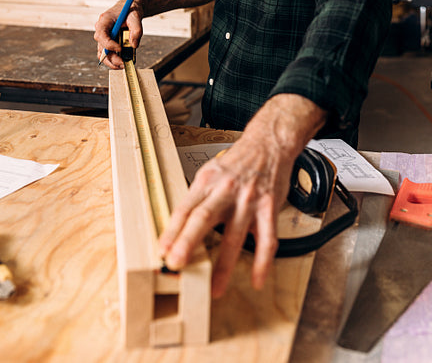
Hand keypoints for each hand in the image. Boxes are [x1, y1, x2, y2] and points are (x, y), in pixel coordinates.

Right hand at [93, 2, 142, 68]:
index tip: (120, 49)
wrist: (129, 9)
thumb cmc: (130, 10)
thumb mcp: (136, 16)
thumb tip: (134, 45)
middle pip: (101, 47)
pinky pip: (107, 54)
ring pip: (103, 54)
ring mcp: (103, 37)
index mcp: (104, 20)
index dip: (109, 44)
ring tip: (124, 66)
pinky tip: (123, 63)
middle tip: (123, 64)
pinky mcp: (108, 43)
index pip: (101, 35)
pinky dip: (114, 60)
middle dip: (111, 58)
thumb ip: (136, 30)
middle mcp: (101, 30)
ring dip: (112, 62)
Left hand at [159, 124, 293, 297]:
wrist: (268, 144)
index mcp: (207, 181)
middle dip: (188, 241)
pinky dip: (262, 262)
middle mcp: (226, 190)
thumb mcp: (211, 172)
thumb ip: (198, 197)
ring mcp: (248, 200)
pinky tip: (257, 279)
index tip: (162, 250)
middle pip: (204, 217)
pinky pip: (267, 239)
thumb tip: (179, 226)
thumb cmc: (237, 162)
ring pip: (234, 235)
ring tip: (215, 288)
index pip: (185, 207)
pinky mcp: (269, 207)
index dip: (172, 229)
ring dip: (224, 265)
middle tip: (177, 263)